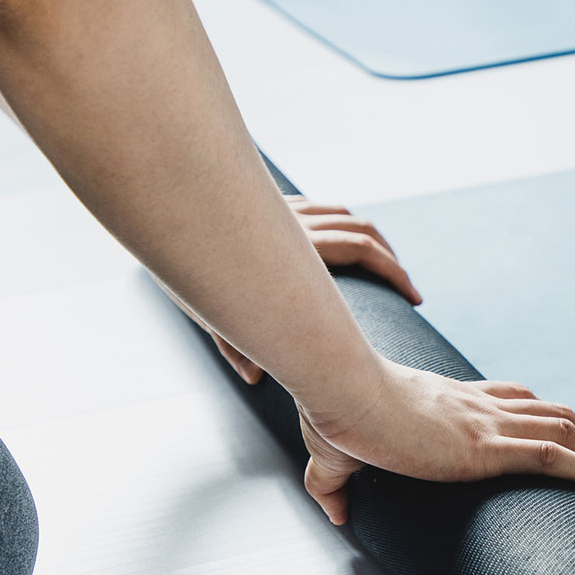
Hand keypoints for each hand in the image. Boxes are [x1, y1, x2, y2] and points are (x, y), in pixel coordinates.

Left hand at [196, 196, 422, 383]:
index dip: (394, 272)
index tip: (414, 298)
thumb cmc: (176, 260)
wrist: (160, 196)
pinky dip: (342, 224)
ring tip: (386, 270)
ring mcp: (283, 207)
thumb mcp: (205, 309)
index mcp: (290, 248)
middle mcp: (293, 222)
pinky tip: (342, 245)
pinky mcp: (271, 201)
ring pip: (345, 214)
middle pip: (363, 232)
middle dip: (393, 263)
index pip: (361, 250)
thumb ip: (235, 346)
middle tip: (411, 293)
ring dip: (373, 241)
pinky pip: (320, 208)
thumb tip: (255, 378)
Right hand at [296, 360, 574, 523]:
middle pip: (545, 411)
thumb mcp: (333, 453)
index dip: (535, 418)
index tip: (551, 441)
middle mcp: (476, 407)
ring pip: (560, 427)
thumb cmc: (336, 414)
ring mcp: (485, 425)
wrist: (343, 393)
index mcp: (448, 402)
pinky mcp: (484, 448)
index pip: (507, 398)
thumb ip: (331, 485)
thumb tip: (335, 514)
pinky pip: (551, 457)